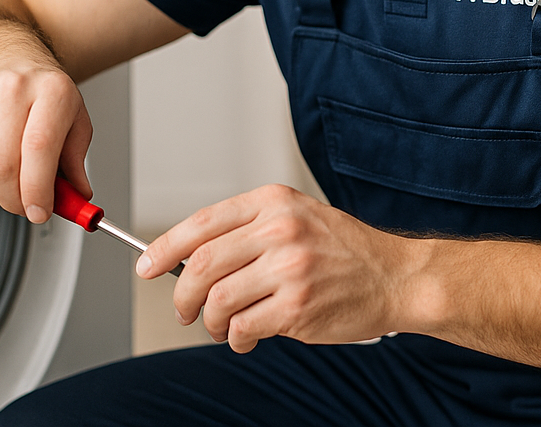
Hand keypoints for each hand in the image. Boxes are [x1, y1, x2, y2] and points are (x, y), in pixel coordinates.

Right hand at [0, 60, 91, 223]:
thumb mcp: (76, 120)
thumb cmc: (44, 91)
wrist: (8, 56)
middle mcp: (13, 87)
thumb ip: (76, 163)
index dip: (37, 190)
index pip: (38, 149)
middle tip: (29, 206)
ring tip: (15, 179)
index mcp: (52, 90)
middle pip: (4, 166)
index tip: (41, 212)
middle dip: (16, 200)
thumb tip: (77, 199)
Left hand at [137, 184, 416, 352]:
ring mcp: (289, 268)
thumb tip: (189, 258)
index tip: (145, 265)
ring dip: (209, 321)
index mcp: (272, 202)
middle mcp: (279, 230)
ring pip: (217, 299)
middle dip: (181, 294)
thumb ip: (247, 231)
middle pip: (202, 264)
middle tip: (183, 309)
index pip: (202, 223)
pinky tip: (245, 337)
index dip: (165, 247)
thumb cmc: (343, 250)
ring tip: (220, 326)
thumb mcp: (295, 217)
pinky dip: (234, 339)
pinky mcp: (297, 307)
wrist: (394, 276)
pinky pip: (242, 327)